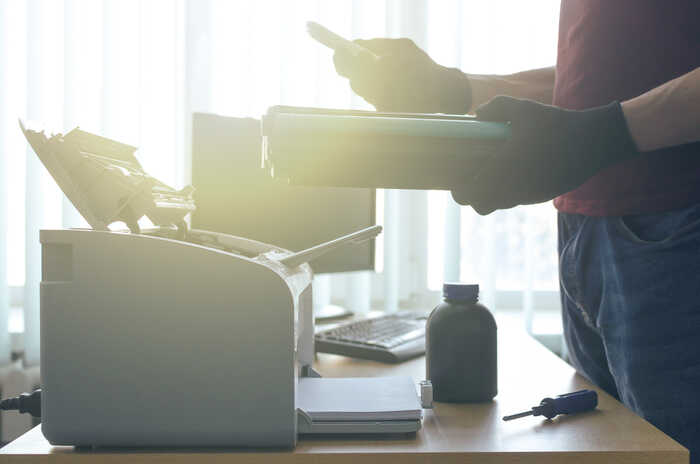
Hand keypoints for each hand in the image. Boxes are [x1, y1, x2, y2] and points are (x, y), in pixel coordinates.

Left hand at [333, 38, 470, 113]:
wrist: (442, 92)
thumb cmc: (422, 65)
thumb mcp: (402, 46)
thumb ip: (377, 44)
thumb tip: (355, 44)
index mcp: (379, 69)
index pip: (348, 63)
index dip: (340, 58)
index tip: (336, 52)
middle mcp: (377, 89)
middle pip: (354, 80)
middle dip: (351, 71)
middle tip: (350, 62)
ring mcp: (381, 104)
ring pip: (362, 91)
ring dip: (364, 82)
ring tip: (378, 75)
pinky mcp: (385, 114)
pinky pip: (373, 100)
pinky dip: (376, 92)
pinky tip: (387, 87)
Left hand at [451, 96, 637, 214]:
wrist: (594, 142)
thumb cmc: (556, 124)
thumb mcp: (525, 108)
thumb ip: (496, 107)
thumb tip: (476, 114)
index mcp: (503, 169)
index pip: (468, 195)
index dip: (459, 190)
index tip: (458, 178)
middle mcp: (514, 188)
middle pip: (480, 206)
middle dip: (472, 196)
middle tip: (471, 178)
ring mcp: (529, 195)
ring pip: (498, 205)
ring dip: (491, 194)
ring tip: (491, 173)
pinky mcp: (542, 196)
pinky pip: (517, 199)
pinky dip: (509, 191)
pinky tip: (514, 172)